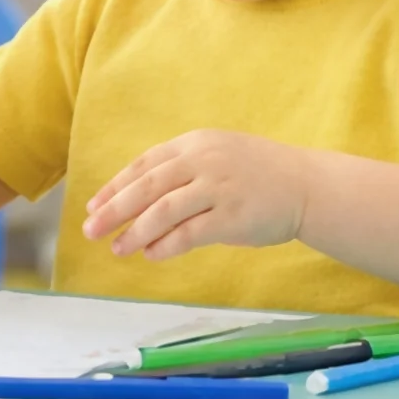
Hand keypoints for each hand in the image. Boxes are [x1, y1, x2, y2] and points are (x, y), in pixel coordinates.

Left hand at [82, 130, 316, 260]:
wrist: (307, 185)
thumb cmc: (255, 173)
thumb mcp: (214, 155)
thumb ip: (179, 169)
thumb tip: (132, 197)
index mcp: (193, 144)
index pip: (143, 165)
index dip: (115, 187)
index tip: (94, 206)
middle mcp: (202, 161)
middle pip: (146, 187)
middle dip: (114, 210)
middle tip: (91, 229)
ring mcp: (218, 187)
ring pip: (163, 211)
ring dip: (135, 232)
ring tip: (118, 249)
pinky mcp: (233, 216)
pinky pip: (190, 233)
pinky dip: (166, 245)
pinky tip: (151, 255)